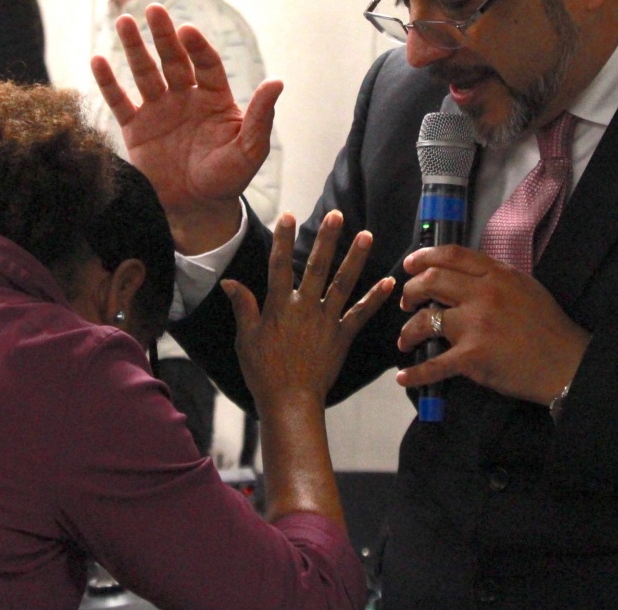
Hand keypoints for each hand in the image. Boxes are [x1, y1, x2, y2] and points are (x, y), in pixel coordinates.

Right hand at [91, 4, 281, 252]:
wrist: (197, 208)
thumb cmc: (228, 178)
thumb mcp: (249, 149)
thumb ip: (260, 116)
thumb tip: (277, 82)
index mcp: (215, 98)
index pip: (206, 64)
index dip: (197, 47)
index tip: (188, 30)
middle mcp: (186, 97)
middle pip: (173, 60)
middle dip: (164, 35)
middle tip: (154, 10)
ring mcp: (159, 110)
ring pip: (145, 72)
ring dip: (134, 48)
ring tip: (123, 21)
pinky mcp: (135, 128)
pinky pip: (119, 101)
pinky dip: (108, 82)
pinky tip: (98, 60)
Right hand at [226, 210, 392, 411]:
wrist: (289, 402)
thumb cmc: (263, 372)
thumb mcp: (245, 338)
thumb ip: (243, 306)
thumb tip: (229, 281)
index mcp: (279, 308)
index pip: (280, 266)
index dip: (283, 240)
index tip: (287, 215)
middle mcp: (305, 309)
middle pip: (317, 267)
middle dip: (327, 239)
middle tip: (336, 215)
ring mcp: (326, 322)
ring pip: (343, 284)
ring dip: (355, 259)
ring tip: (366, 235)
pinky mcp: (342, 337)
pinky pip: (360, 315)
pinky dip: (375, 299)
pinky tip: (388, 282)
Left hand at [395, 245, 589, 405]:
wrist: (566, 363)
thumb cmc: (549, 326)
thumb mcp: (524, 286)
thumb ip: (495, 278)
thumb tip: (464, 276)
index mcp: (497, 274)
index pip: (451, 255)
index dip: (423, 257)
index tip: (410, 265)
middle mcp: (483, 294)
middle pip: (430, 282)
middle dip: (410, 291)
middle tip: (407, 303)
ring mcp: (475, 325)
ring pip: (424, 320)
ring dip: (408, 331)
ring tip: (407, 339)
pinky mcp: (472, 357)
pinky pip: (434, 364)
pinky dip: (416, 373)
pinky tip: (405, 377)